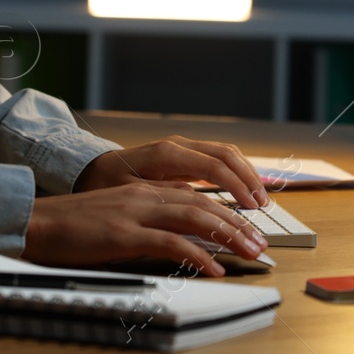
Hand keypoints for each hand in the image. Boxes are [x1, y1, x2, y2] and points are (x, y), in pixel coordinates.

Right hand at [22, 183, 267, 276]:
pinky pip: (170, 242)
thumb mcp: (118, 216)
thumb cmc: (74, 226)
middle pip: (203, 203)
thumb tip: (181, 233)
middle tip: (260, 243)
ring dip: (228, 235)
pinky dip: (197, 254)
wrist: (36, 223)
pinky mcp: (123, 233)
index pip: (196, 195)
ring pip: (195, 217)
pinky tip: (214, 267)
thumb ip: (148, 218)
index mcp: (144, 190)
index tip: (248, 226)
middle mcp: (144, 195)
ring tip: (249, 252)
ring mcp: (135, 212)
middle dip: (237, 223)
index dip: (227, 209)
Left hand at [73, 135, 270, 208]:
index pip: (214, 166)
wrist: (89, 170)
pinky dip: (235, 172)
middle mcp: (177, 146)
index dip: (237, 186)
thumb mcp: (128, 195)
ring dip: (246, 174)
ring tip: (259, 200)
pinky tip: (243, 189)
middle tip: (263, 206)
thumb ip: (161, 197)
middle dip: (249, 179)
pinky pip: (216, 159)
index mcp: (166, 154)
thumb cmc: (105, 185)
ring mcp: (181, 148)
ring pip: (225, 153)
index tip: (251, 208)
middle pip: (226, 155)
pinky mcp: (182, 156)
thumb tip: (193, 203)